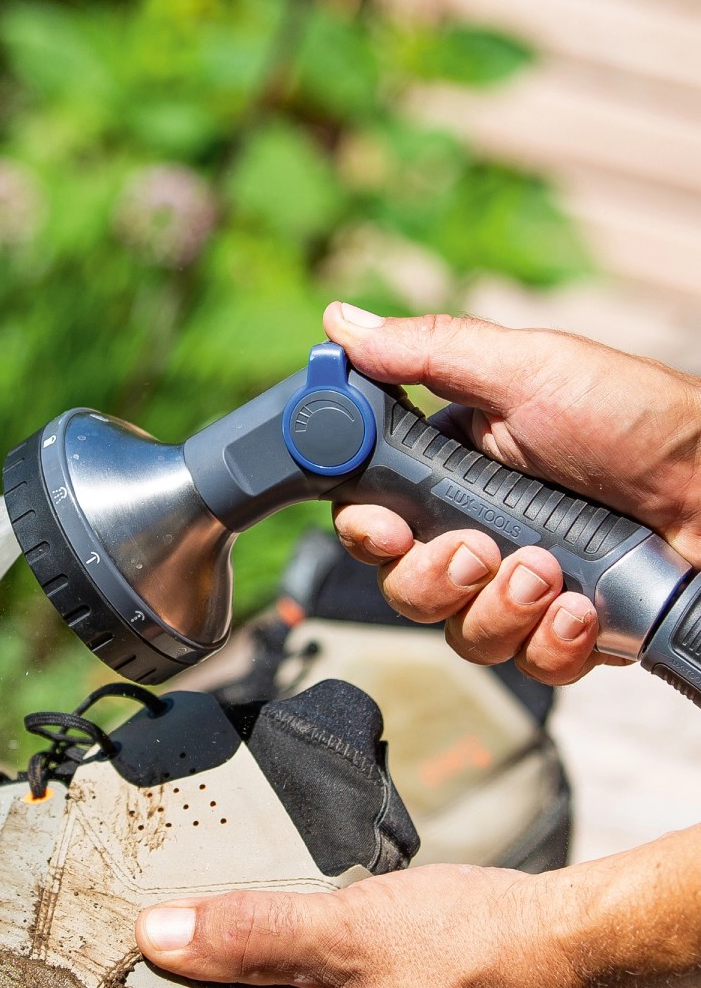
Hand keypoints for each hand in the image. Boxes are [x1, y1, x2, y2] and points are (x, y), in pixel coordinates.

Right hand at [325, 302, 700, 684]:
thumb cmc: (644, 420)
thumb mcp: (531, 371)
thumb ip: (430, 352)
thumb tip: (342, 322)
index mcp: (454, 472)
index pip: (370, 515)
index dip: (365, 530)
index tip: (385, 529)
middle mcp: (478, 533)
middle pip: (401, 585)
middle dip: (436, 577)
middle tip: (483, 550)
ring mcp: (520, 589)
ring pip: (458, 633)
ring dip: (500, 609)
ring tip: (554, 573)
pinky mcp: (564, 633)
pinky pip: (526, 665)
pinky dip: (552, 642)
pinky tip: (586, 608)